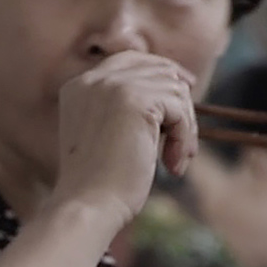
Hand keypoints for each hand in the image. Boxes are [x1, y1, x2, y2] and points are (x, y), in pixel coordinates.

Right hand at [50, 51, 200, 230]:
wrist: (88, 206)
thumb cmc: (99, 184)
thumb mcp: (107, 134)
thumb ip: (126, 106)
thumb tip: (179, 84)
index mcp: (79, 85)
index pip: (131, 60)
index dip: (163, 70)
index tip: (188, 88)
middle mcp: (93, 79)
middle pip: (158, 70)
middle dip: (179, 105)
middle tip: (184, 147)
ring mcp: (112, 86)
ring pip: (174, 89)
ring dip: (184, 127)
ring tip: (175, 162)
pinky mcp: (135, 101)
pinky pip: (179, 109)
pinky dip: (185, 137)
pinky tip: (173, 165)